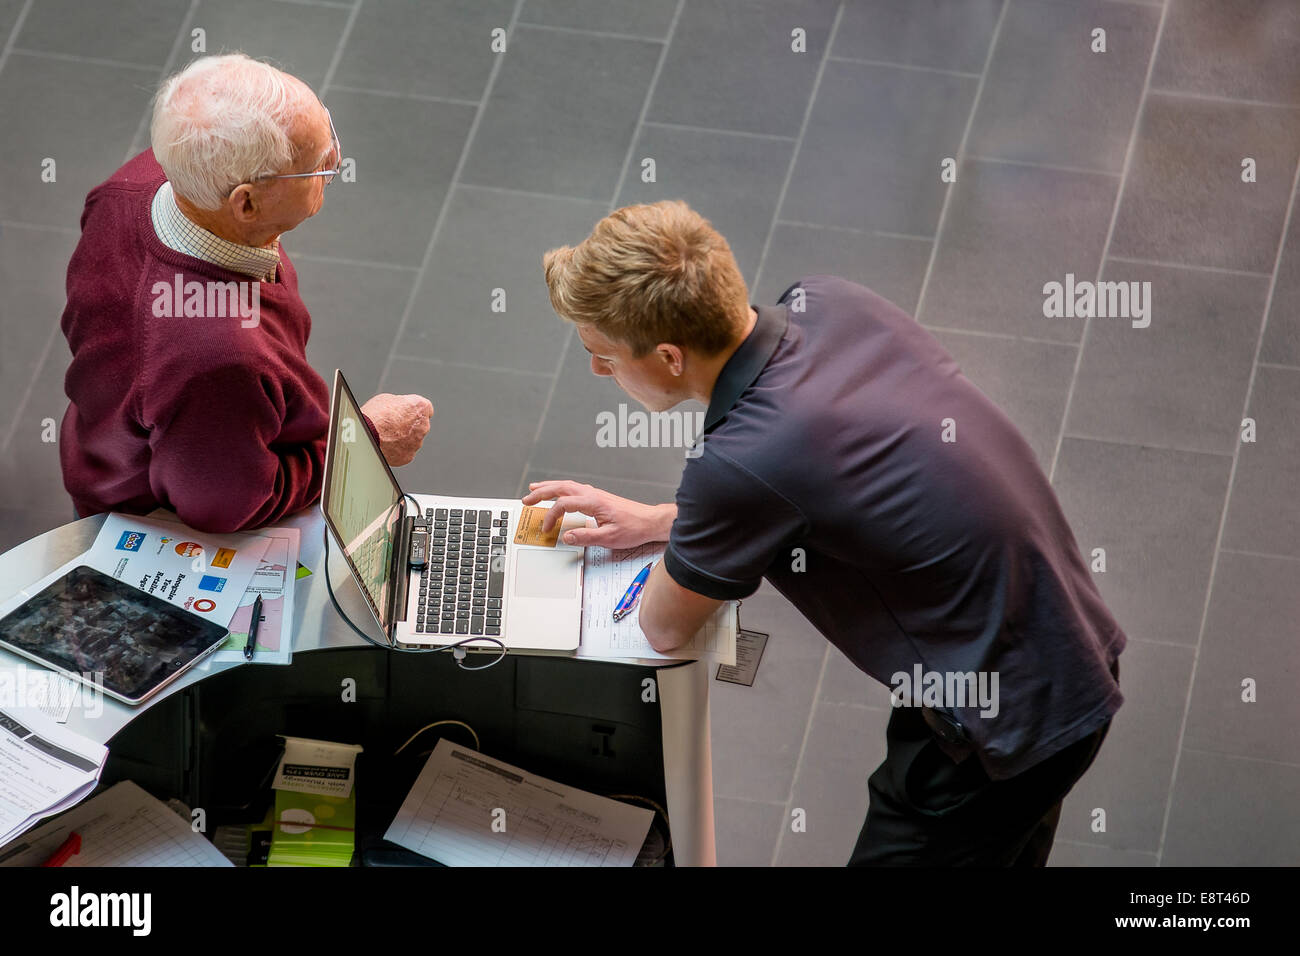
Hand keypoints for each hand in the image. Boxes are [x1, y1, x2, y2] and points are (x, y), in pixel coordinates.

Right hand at [360, 393, 432, 466]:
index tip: (409, 413)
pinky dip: (398, 450)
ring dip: (404, 438)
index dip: (415, 410)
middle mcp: (424, 426)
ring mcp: (417, 443)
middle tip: (393, 425)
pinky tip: (386, 445)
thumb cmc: (375, 415)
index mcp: (420, 408)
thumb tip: (400, 408)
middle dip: (410, 425)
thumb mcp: (388, 399)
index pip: (426, 409)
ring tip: (386, 436)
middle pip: (419, 425)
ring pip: (413, 440)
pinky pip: (405, 452)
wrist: (367, 434)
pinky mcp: (409, 456)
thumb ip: (400, 404)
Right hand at [521, 480, 673, 549]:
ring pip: (567, 486)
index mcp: (593, 502)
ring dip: (550, 487)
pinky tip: (559, 492)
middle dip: (541, 492)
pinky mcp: (599, 498)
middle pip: (561, 488)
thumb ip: (586, 537)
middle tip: (526, 498)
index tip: (547, 529)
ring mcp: (596, 494)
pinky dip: (562, 489)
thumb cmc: (634, 528)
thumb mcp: (609, 538)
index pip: (564, 505)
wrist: (650, 521)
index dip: (551, 516)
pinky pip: (574, 489)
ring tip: (535, 489)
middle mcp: (593, 495)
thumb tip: (566, 536)